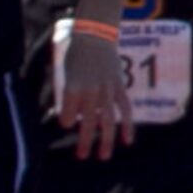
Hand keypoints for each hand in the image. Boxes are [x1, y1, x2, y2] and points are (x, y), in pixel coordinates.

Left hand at [52, 23, 132, 159]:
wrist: (95, 36)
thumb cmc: (75, 55)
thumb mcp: (65, 74)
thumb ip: (69, 95)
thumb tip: (74, 117)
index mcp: (73, 87)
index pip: (68, 116)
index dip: (66, 121)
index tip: (66, 121)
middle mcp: (91, 91)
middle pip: (87, 122)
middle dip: (84, 141)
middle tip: (81, 157)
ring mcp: (107, 91)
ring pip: (108, 120)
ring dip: (106, 140)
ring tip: (103, 157)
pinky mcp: (119, 88)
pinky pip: (125, 110)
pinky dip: (127, 126)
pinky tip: (127, 141)